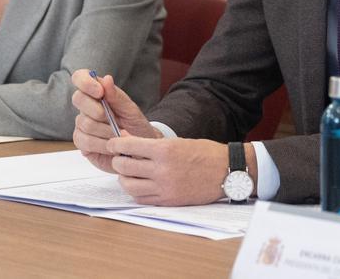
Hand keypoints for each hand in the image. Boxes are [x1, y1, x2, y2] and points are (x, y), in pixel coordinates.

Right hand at [70, 68, 156, 171]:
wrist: (139, 149)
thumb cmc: (135, 126)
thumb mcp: (130, 110)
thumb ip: (116, 96)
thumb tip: (106, 78)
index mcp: (98, 93)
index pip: (80, 77)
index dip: (86, 82)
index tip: (100, 92)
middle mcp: (86, 107)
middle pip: (78, 99)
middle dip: (99, 110)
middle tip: (115, 120)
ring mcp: (81, 124)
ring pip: (84, 122)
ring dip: (106, 131)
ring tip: (120, 135)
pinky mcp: (81, 142)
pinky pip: (84, 140)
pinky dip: (102, 144)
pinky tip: (112, 146)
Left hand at [108, 137, 252, 205]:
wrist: (227, 171)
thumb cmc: (205, 153)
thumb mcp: (178, 141)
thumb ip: (151, 143)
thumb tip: (126, 138)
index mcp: (165, 150)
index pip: (127, 146)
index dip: (115, 144)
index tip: (112, 143)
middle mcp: (162, 169)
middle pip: (124, 166)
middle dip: (118, 161)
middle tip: (120, 158)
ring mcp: (164, 187)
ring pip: (128, 185)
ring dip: (124, 178)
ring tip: (129, 173)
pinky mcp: (168, 200)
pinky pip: (141, 198)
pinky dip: (136, 191)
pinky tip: (140, 184)